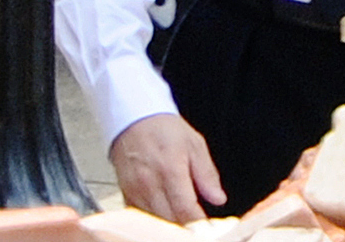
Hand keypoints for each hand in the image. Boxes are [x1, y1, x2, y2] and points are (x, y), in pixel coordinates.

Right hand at [109, 114, 226, 224]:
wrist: (133, 117)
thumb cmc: (163, 129)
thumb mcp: (194, 144)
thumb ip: (207, 174)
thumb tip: (218, 198)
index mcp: (170, 170)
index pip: (186, 211)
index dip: (200, 225)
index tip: (210, 228)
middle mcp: (149, 183)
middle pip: (170, 221)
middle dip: (187, 227)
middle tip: (199, 225)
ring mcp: (135, 189)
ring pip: (155, 222)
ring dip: (171, 224)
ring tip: (184, 219)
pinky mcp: (126, 193)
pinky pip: (141, 216)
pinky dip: (154, 220)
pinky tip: (165, 214)